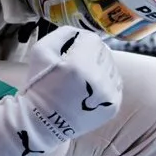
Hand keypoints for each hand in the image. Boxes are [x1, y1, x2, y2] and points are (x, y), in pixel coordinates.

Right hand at [18, 27, 122, 147]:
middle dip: (90, 54)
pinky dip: (106, 81)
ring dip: (99, 67)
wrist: (43, 123)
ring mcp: (107, 95)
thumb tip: (80, 32)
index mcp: (78, 64)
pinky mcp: (113, 107)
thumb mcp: (40, 51)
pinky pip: (116, 83)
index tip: (70, 51)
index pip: (92, 39)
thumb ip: (63, 33)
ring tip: (83, 77)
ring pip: (111, 66)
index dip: (80, 42)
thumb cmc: (39, 85)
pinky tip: (90, 87)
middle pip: (103, 51)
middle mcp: (96, 79)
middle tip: (75, 66)